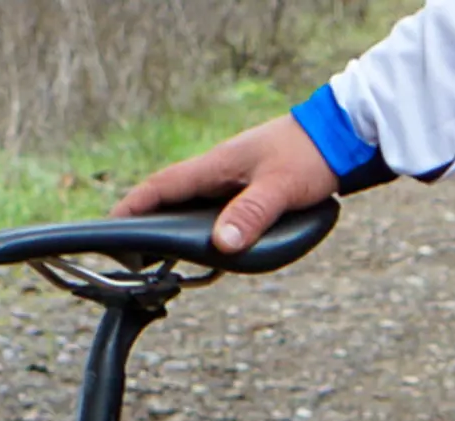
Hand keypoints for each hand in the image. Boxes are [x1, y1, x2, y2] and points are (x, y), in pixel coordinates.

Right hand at [113, 116, 340, 252]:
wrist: (344, 133)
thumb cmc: (310, 154)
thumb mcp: (280, 188)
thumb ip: (251, 214)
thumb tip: (222, 245)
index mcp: (215, 167)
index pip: (162, 186)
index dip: (133, 206)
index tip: (110, 225)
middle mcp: (217, 171)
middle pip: (169, 196)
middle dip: (147, 219)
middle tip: (131, 249)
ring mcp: (232, 177)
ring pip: (191, 202)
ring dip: (174, 222)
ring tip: (162, 252)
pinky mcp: (248, 184)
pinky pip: (213, 206)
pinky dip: (201, 223)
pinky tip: (207, 240)